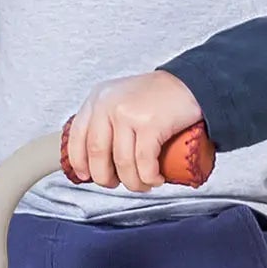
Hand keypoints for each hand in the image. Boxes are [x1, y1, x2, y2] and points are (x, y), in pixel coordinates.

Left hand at [62, 71, 204, 190]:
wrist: (190, 84)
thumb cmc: (157, 96)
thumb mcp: (120, 98)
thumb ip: (104, 118)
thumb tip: (93, 157)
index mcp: (97, 99)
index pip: (76, 136)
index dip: (79, 162)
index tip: (86, 175)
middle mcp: (108, 104)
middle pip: (97, 154)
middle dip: (105, 178)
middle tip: (117, 183)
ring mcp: (128, 114)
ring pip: (122, 163)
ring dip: (133, 182)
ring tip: (143, 183)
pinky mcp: (150, 124)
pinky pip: (144, 163)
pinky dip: (149, 177)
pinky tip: (155, 179)